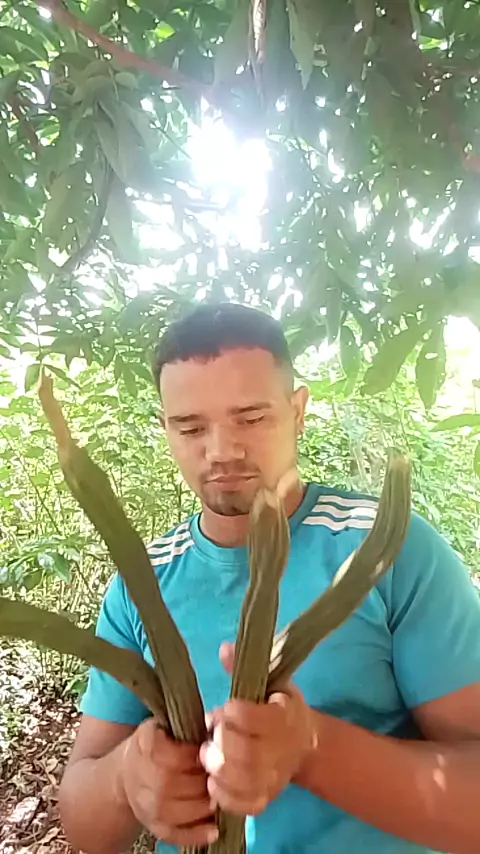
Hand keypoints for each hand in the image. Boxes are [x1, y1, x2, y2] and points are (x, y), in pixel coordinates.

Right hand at [118, 718, 217, 846]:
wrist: (128, 772)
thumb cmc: (156, 744)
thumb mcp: (166, 725)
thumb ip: (188, 726)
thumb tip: (218, 727)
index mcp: (146, 745)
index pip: (175, 757)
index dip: (197, 757)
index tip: (211, 753)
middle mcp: (141, 776)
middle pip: (174, 785)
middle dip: (202, 783)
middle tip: (220, 778)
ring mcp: (144, 804)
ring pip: (175, 812)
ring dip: (202, 808)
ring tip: (216, 798)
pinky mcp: (151, 824)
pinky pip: (173, 834)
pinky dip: (194, 835)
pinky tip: (213, 831)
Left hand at [199, 643, 316, 816]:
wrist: (303, 743)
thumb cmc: (278, 706)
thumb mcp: (268, 679)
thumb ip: (243, 666)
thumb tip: (223, 649)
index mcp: (285, 715)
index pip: (255, 718)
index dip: (233, 713)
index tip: (226, 707)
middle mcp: (283, 749)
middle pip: (246, 753)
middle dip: (221, 742)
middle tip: (211, 733)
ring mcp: (276, 777)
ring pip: (243, 780)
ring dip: (218, 768)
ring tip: (208, 755)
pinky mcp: (267, 797)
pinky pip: (245, 805)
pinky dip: (225, 796)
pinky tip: (213, 781)